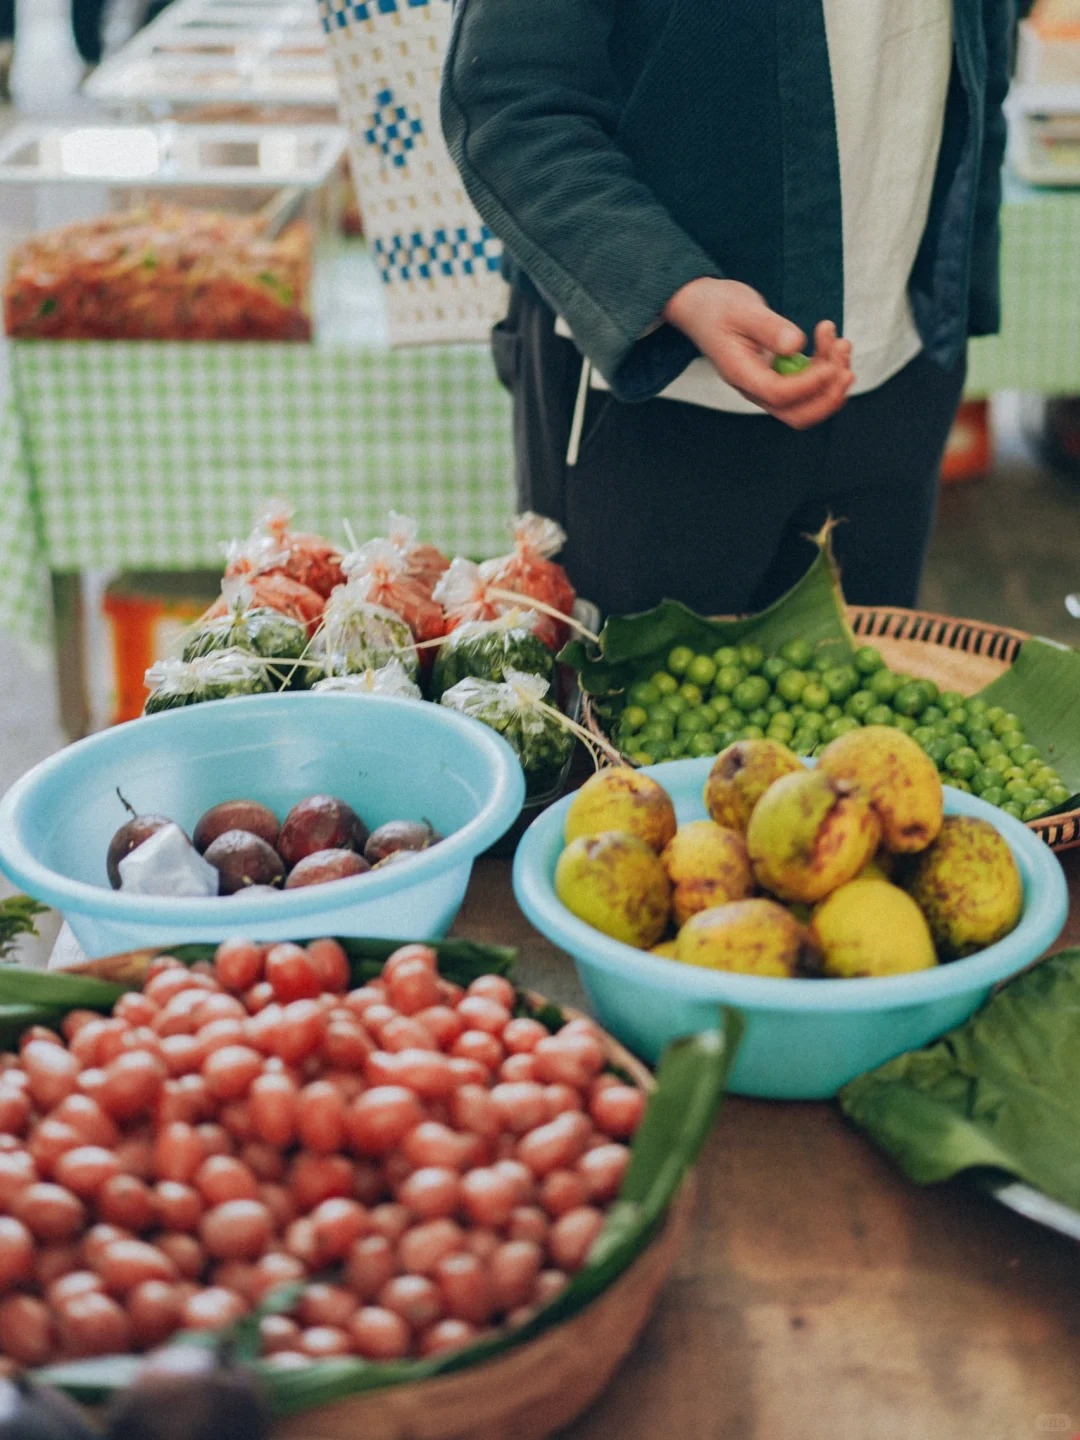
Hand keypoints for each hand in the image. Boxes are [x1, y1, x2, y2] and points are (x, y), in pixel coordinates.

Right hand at [662, 278, 853, 428]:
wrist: (703, 307)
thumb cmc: (718, 306)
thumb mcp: (743, 309)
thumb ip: (769, 327)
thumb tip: (797, 344)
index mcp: (741, 374)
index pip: (780, 393)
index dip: (810, 383)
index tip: (831, 359)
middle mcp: (755, 388)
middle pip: (797, 415)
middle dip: (828, 395)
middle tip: (844, 366)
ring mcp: (768, 385)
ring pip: (808, 402)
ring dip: (832, 379)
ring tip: (841, 342)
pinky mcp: (780, 375)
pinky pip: (809, 386)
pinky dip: (828, 368)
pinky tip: (833, 340)